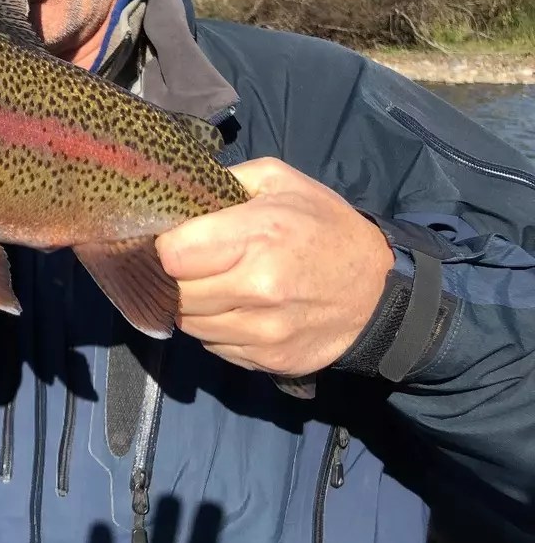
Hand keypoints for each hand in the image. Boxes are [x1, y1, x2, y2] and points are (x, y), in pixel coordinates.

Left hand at [154, 157, 393, 376]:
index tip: (171, 239)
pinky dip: (214, 329)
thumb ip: (225, 181)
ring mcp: (263, 331)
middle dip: (172, 278)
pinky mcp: (268, 361)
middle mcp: (258, 288)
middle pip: (175, 293)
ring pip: (189, 324)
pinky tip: (233, 309)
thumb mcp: (280, 182)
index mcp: (259, 235)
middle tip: (188, 264)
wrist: (380, 293)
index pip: (172, 254)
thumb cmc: (325, 228)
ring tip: (212, 284)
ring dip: (191, 306)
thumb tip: (176, 192)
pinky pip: (214, 347)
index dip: (163, 246)